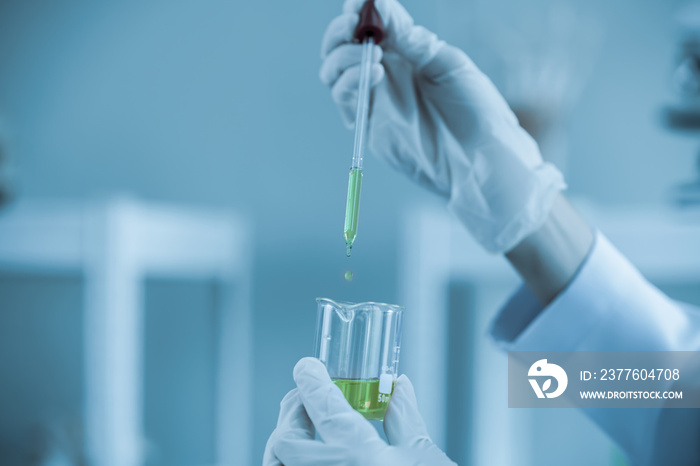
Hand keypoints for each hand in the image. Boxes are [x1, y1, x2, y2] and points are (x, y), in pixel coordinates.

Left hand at [263, 357, 454, 465]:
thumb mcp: (423, 457)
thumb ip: (404, 417)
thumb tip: (398, 386)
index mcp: (359, 456)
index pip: (323, 407)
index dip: (310, 380)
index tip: (307, 366)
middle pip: (286, 438)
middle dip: (292, 411)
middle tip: (307, 399)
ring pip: (276, 463)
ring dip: (284, 440)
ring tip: (304, 429)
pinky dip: (287, 464)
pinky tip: (311, 458)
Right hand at [320, 0, 565, 252]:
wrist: (479, 158)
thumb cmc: (475, 109)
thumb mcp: (448, 64)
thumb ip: (412, 41)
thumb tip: (381, 8)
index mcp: (407, 52)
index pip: (374, 23)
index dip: (360, 10)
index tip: (357, 2)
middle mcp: (386, 72)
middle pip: (344, 45)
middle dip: (341, 31)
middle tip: (352, 24)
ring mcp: (375, 98)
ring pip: (335, 70)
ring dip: (343, 55)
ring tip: (372, 56)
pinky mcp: (369, 124)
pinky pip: (345, 99)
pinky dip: (348, 81)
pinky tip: (374, 74)